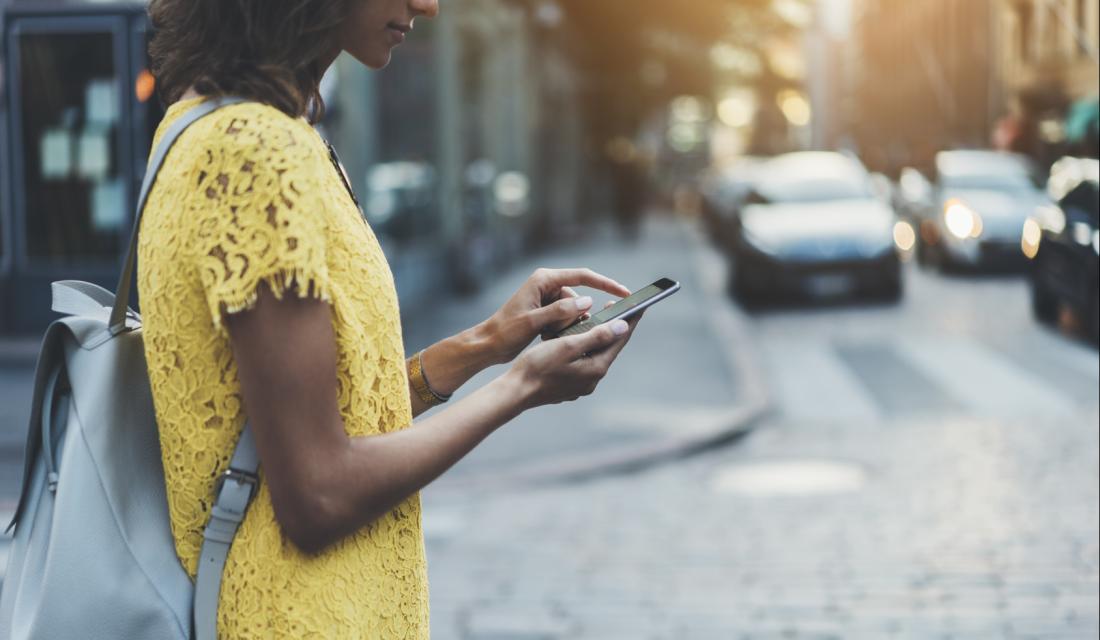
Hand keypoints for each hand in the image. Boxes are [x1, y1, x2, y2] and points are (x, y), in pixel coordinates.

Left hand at [482, 268, 631, 363]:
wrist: (488, 344)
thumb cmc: (506, 331)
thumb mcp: (533, 322)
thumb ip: (560, 311)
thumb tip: (587, 303)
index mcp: (544, 279)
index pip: (583, 276)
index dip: (606, 284)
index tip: (624, 293)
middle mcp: (547, 285)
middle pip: (577, 298)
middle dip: (574, 317)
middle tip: (557, 331)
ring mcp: (547, 298)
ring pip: (573, 311)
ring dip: (567, 326)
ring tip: (547, 335)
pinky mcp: (547, 311)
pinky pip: (565, 318)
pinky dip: (561, 329)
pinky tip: (546, 336)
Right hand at [506, 313, 641, 409]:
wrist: (516, 391)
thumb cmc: (538, 366)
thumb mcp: (568, 345)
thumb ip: (597, 335)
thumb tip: (622, 327)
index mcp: (595, 368)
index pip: (619, 340)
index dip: (630, 321)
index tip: (639, 306)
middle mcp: (592, 379)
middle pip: (608, 348)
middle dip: (612, 327)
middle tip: (613, 307)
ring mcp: (581, 384)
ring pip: (594, 355)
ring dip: (596, 337)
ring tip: (593, 319)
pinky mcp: (569, 385)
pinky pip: (582, 362)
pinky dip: (582, 348)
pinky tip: (575, 340)